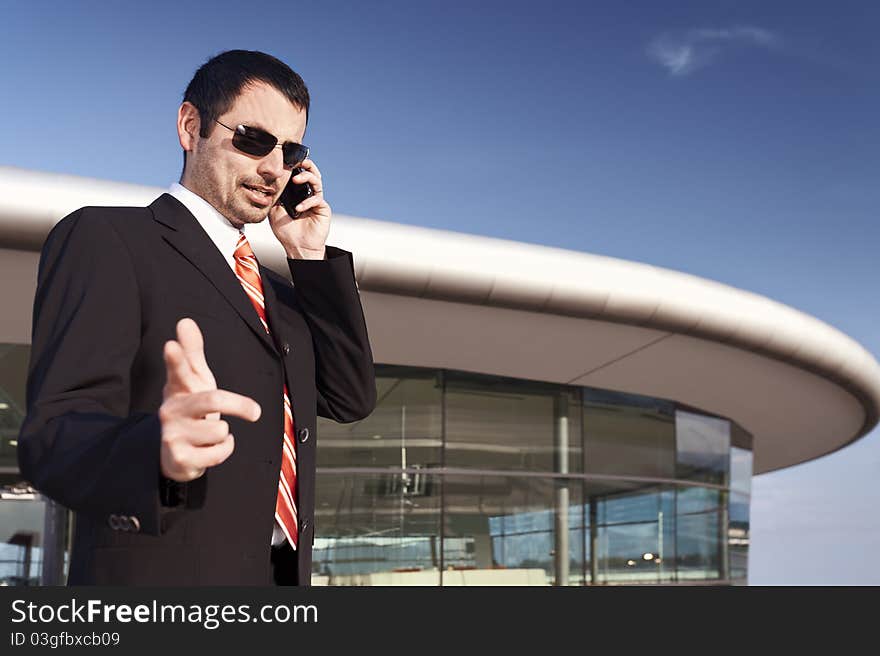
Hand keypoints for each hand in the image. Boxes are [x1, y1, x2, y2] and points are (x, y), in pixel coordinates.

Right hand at [159, 318, 261, 481]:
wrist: (175, 454)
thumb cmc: (191, 409)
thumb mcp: (194, 381)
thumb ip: (193, 353)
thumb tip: (185, 321)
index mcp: (178, 388)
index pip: (178, 370)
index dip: (176, 358)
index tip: (171, 345)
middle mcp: (171, 410)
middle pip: (213, 400)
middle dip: (239, 405)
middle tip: (255, 411)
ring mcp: (173, 435)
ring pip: (220, 430)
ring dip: (224, 434)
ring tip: (211, 435)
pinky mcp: (180, 458)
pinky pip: (219, 452)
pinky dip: (224, 450)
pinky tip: (210, 449)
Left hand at [268, 158, 329, 259]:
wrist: (297, 247)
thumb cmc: (286, 231)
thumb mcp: (274, 211)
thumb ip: (274, 196)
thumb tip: (270, 181)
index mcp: (297, 193)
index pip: (298, 174)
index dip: (295, 166)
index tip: (287, 160)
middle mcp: (308, 194)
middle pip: (311, 173)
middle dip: (306, 165)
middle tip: (299, 161)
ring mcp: (316, 200)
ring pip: (317, 181)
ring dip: (307, 177)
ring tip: (297, 179)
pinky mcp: (323, 208)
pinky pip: (317, 199)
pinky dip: (307, 201)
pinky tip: (299, 208)